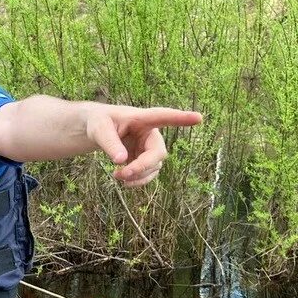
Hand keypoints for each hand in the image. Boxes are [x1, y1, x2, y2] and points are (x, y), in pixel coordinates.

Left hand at [86, 105, 201, 186]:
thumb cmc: (98, 123)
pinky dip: (137, 181)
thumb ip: (109, 143)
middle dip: (142, 167)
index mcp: (142, 118)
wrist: (98, 130)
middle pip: (158, 153)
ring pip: (154, 167)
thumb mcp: (98, 130)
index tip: (198, 118)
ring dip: (138, 176)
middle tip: (122, 174)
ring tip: (116, 176)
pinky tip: (123, 180)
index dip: (181, 118)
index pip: (163, 116)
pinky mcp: (145, 160)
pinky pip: (148, 174)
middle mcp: (150, 133)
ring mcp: (149, 148)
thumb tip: (121, 161)